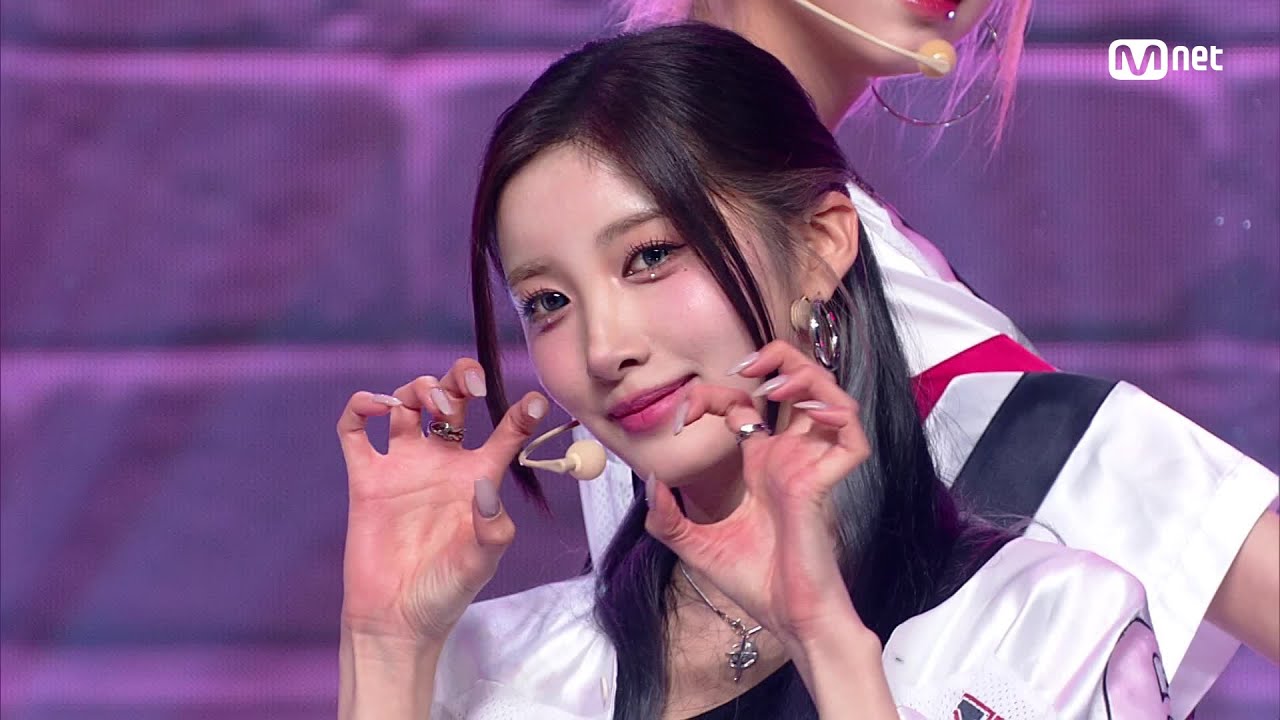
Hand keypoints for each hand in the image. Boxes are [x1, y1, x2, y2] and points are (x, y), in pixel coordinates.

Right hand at [336, 358, 545, 645]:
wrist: (396, 620)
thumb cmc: (445, 593)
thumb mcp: (482, 562)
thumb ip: (492, 527)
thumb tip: (485, 486)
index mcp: (478, 477)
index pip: (505, 433)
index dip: (522, 413)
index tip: (535, 403)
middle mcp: (442, 464)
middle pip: (454, 401)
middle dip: (461, 379)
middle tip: (469, 386)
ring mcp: (403, 466)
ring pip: (409, 405)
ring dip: (418, 388)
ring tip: (428, 404)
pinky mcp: (367, 478)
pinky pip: (356, 432)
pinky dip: (361, 407)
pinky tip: (376, 407)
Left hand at [645, 340, 871, 651]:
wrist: (788, 621)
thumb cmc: (755, 584)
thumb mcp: (694, 545)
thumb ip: (667, 515)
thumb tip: (648, 479)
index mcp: (761, 464)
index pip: (745, 406)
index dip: (715, 395)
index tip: (684, 412)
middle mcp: (789, 458)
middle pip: (799, 386)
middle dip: (779, 358)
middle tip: (746, 365)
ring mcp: (811, 469)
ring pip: (832, 400)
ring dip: (808, 378)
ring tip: (774, 382)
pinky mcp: (826, 486)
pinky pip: (851, 439)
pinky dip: (837, 415)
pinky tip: (808, 411)